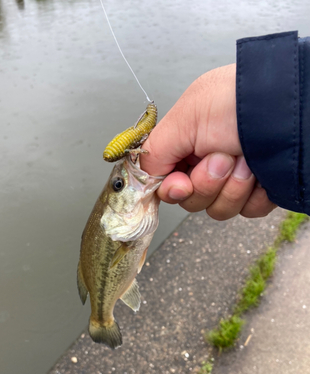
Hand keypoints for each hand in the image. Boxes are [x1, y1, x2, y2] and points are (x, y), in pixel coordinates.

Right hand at [140, 64, 275, 219]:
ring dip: (232, 188)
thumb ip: (154, 151)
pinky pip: (246, 212)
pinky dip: (254, 195)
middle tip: (221, 158)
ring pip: (217, 210)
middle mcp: (208, 163)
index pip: (166, 183)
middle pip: (191, 200)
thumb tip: (143, 179)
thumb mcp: (185, 119)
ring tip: (246, 160)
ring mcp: (234, 179)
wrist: (290, 109)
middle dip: (207, 183)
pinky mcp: (258, 191)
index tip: (182, 183)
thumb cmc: (239, 101)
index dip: (172, 189)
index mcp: (187, 144)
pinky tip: (260, 174)